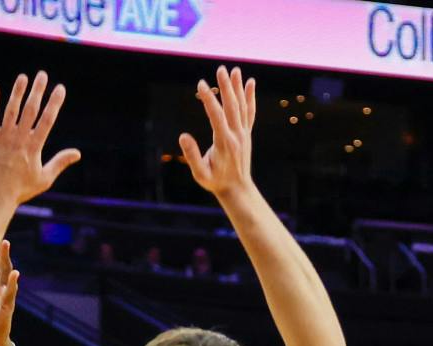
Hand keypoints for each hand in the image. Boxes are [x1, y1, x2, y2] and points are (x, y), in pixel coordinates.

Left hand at [0, 71, 80, 209]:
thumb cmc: (22, 189)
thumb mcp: (45, 178)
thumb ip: (60, 162)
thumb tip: (78, 153)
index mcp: (34, 147)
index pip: (47, 120)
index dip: (55, 103)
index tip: (60, 88)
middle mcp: (19, 139)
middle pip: (30, 110)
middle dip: (38, 91)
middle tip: (42, 75)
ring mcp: (2, 138)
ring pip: (11, 110)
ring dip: (17, 92)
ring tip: (23, 77)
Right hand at [179, 66, 255, 200]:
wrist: (238, 189)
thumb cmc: (216, 182)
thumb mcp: (200, 174)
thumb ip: (192, 156)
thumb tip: (182, 136)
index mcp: (224, 143)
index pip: (217, 116)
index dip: (209, 100)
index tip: (201, 84)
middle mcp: (237, 135)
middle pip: (232, 107)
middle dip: (226, 87)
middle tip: (221, 69)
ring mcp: (244, 133)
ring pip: (242, 106)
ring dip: (238, 87)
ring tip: (234, 70)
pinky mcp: (246, 133)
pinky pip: (250, 112)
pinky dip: (250, 97)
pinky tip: (250, 83)